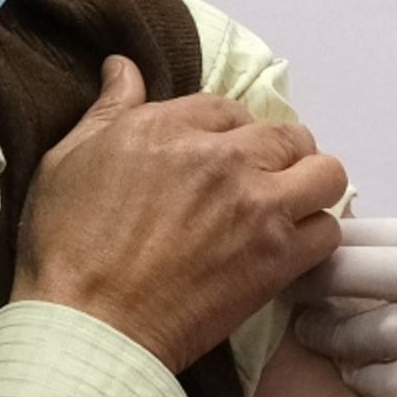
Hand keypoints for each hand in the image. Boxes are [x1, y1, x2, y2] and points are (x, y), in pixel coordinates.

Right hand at [20, 58, 347, 371]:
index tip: (220, 157)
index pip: (227, 108)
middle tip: (260, 182)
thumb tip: (123, 68)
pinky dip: (314, 237)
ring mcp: (256, 208)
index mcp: (168, 128)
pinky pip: (328, 231)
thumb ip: (108, 110)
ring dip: (310, 188)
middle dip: (278, 154)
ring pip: (324, 175)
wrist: (91, 328)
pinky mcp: (277, 259)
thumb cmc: (68, 250)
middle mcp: (221, 159)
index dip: (228, 131)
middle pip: (287, 135)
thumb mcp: (68, 161)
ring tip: (288, 209)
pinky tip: (289, 249)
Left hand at [288, 222, 396, 396]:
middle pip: (390, 269)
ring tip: (309, 333)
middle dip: (329, 272)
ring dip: (331, 328)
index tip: (312, 249)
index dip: (351, 236)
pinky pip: (381, 380)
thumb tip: (357, 258)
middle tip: (292, 285)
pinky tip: (346, 375)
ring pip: (379, 325)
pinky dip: (353, 374)